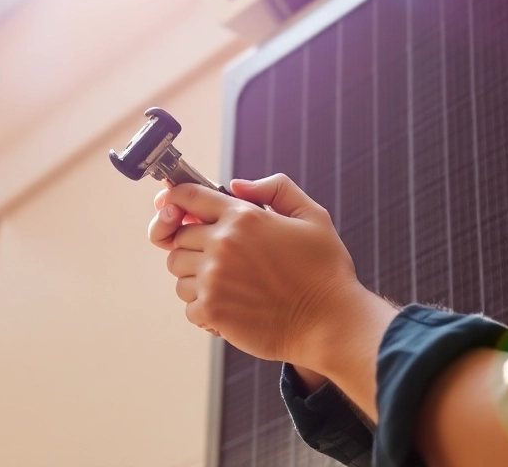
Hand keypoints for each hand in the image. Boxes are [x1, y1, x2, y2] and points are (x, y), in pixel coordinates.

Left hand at [147, 174, 363, 366]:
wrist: (330, 323)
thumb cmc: (325, 272)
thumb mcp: (312, 217)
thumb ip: (276, 189)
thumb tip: (237, 185)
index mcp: (244, 217)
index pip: (188, 196)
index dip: (177, 201)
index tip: (178, 210)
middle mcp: (223, 244)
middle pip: (178, 237)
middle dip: (194, 244)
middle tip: (221, 257)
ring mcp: (214, 279)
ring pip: (178, 272)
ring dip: (196, 277)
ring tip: (227, 284)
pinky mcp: (212, 311)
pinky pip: (187, 305)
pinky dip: (203, 308)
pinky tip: (230, 306)